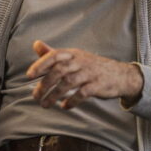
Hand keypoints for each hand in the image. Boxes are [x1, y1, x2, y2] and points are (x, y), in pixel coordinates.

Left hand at [26, 40, 143, 108]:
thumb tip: (36, 44)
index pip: (54, 55)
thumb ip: (54, 53)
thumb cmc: (92, 66)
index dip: (40, 64)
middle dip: (45, 84)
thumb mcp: (74, 57)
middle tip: (35, 96)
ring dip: (55, 95)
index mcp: (73, 54)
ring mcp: (90, 73)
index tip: (29, 75)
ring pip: (69, 83)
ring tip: (46, 105)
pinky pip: (82, 93)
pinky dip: (72, 101)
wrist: (120, 75)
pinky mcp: (98, 85)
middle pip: (59, 70)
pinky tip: (65, 106)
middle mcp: (81, 61)